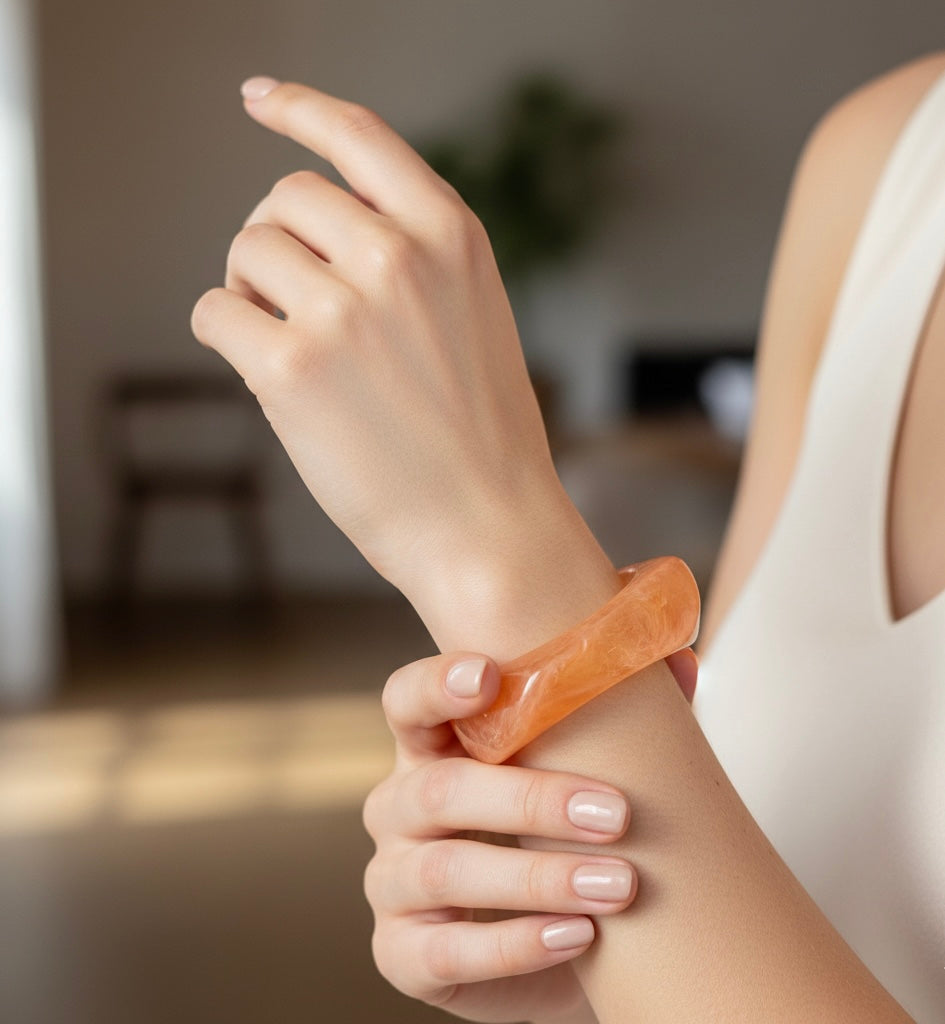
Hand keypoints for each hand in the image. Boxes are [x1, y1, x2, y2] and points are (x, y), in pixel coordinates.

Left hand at [191, 78, 594, 639]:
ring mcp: (343, 310)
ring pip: (247, 250)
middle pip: (286, 198)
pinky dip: (228, 334)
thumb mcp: (474, 317)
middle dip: (276, 240)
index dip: (301, 109)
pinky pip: (216, 311)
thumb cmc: (480, 437)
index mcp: (451, 238)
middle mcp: (398, 258)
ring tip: (291, 346)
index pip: (360, 138)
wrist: (487, 528)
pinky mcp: (292, 368)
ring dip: (252, 291)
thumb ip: (413, 258)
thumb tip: (315, 223)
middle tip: (289, 298)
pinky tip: (268, 374)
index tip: (259, 99)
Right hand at [362, 651, 637, 1022]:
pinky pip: (448, 951)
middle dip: (529, 798)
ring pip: (445, 870)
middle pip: (438, 789)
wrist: (555, 953)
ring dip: (536, 877)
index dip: (435, 685)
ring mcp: (391, 883)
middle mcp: (397, 809)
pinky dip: (516, 945)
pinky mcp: (402, 955)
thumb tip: (685, 666)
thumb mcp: (580, 780)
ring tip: (617, 885)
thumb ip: (619, 723)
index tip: (489, 675)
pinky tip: (578, 937)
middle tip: (616, 815)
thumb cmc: (558, 843)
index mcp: (432, 750)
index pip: (406, 701)